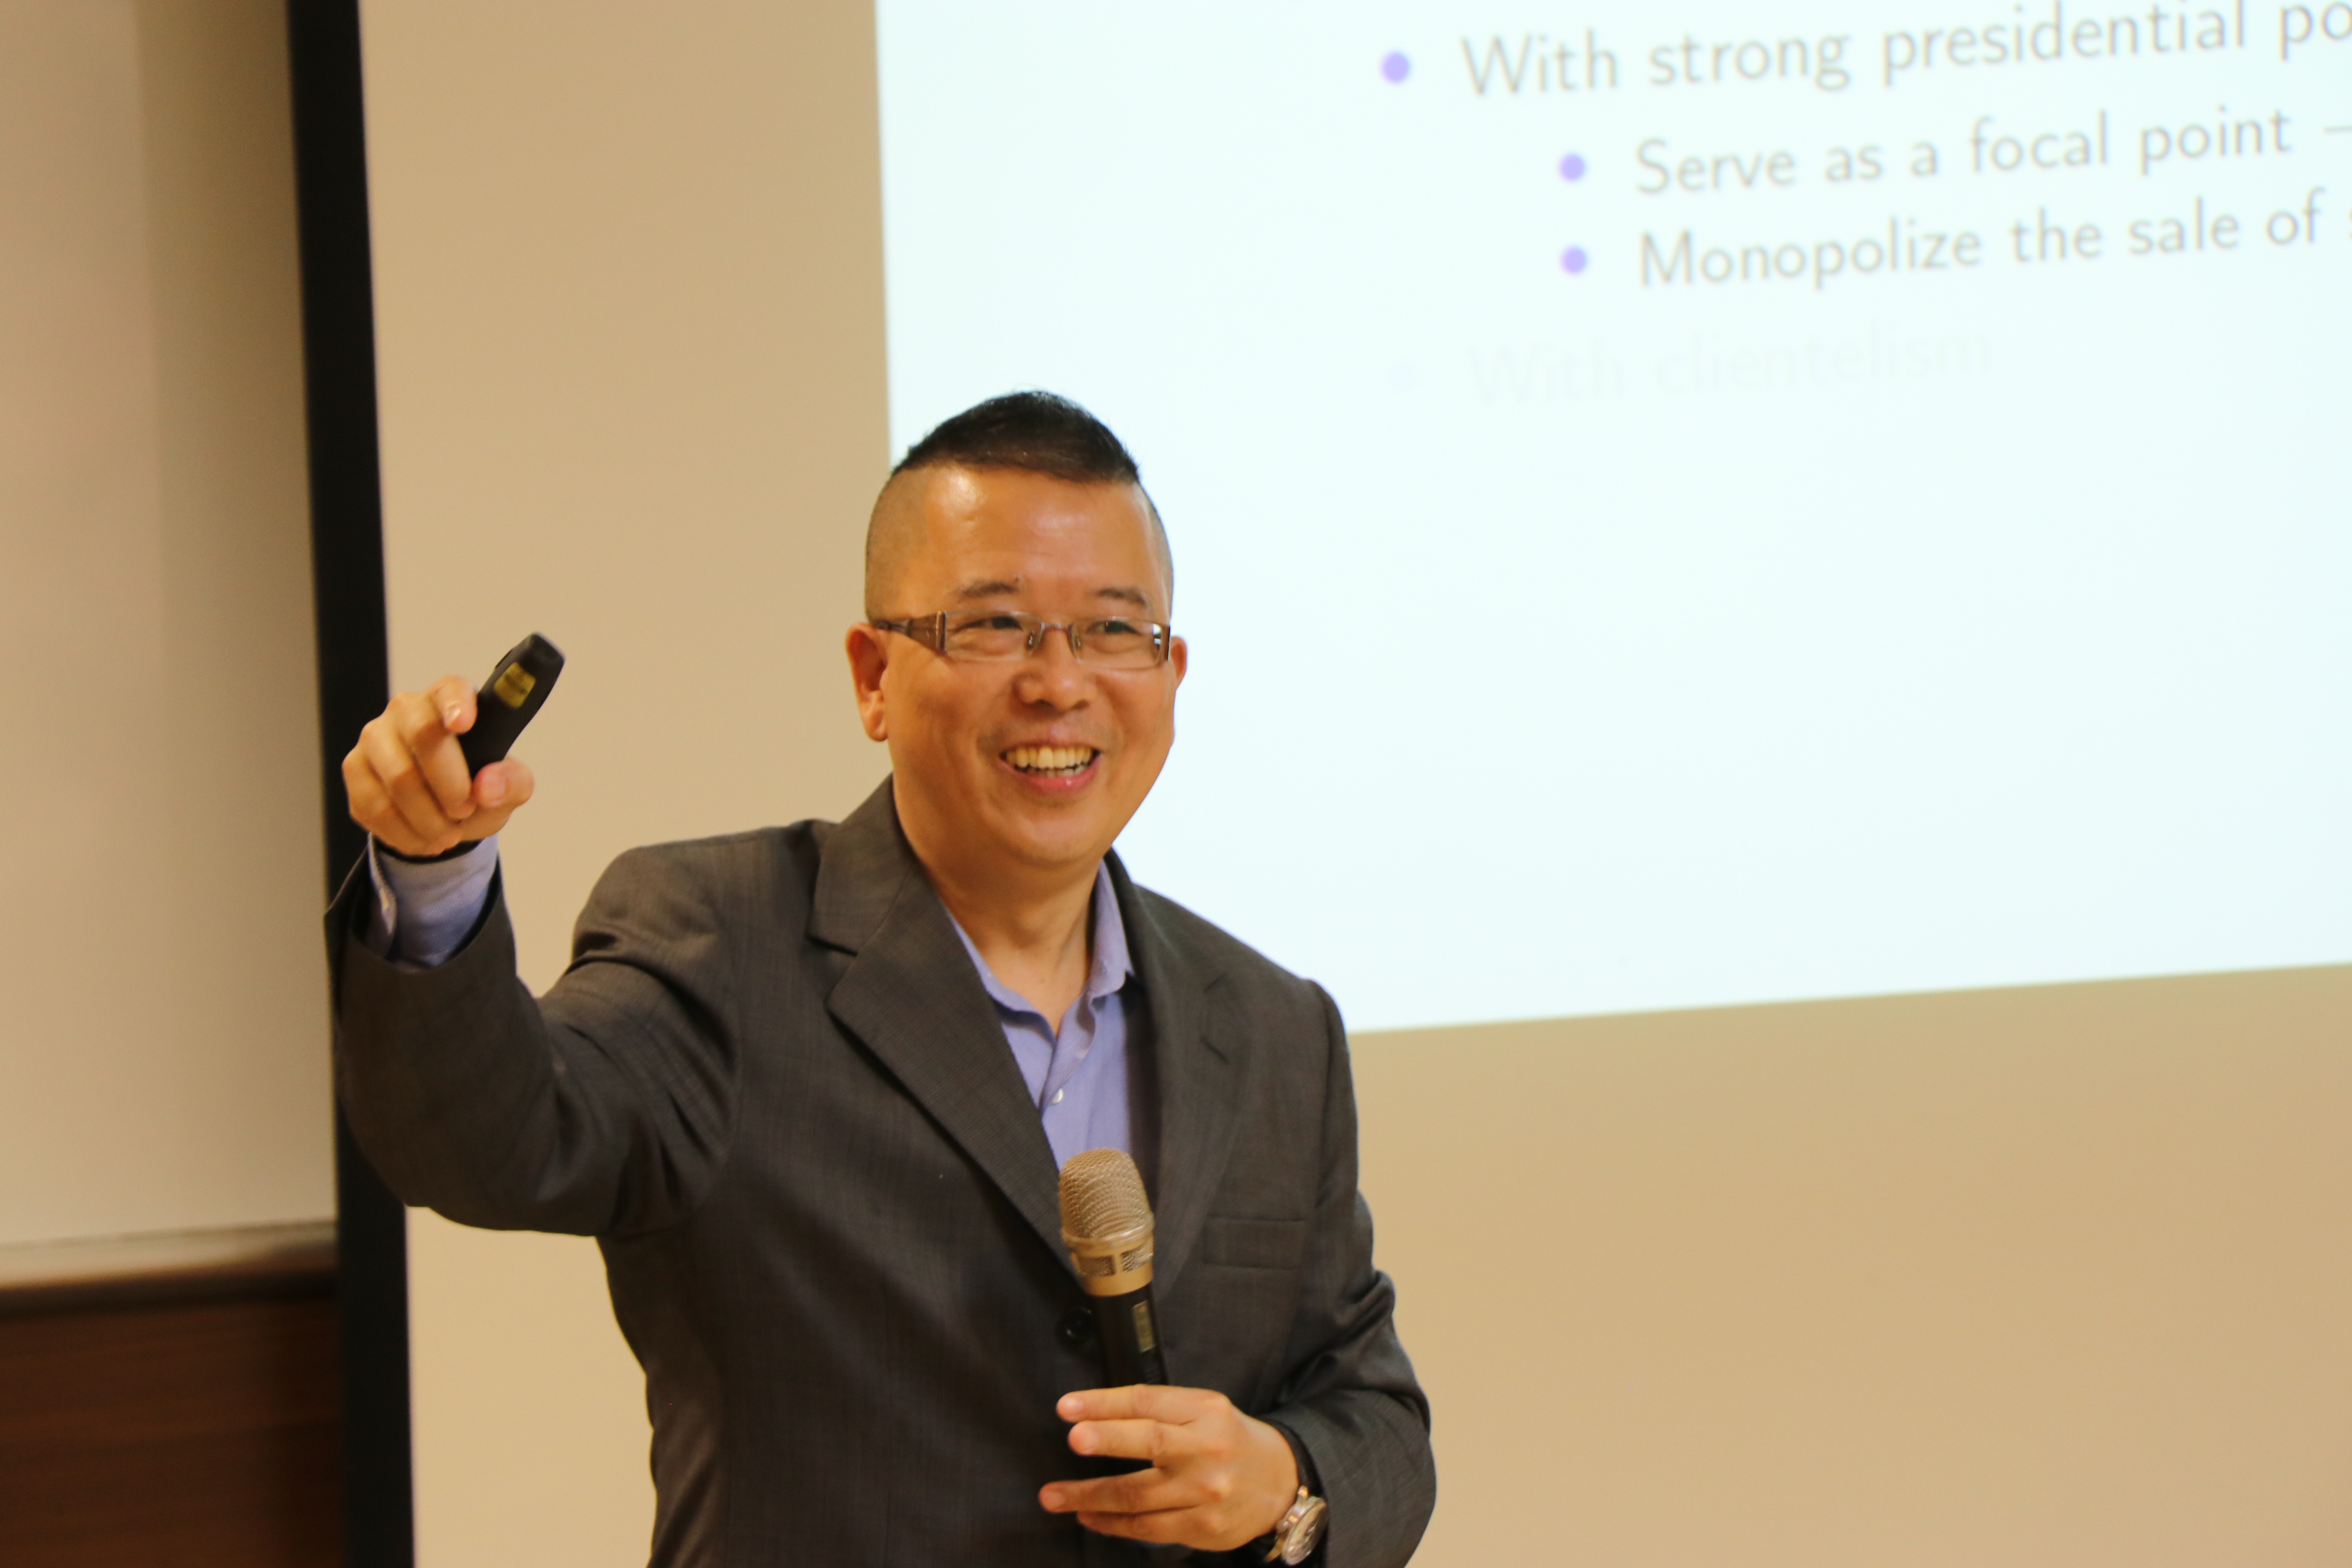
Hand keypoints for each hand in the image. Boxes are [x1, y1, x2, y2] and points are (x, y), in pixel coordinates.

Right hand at [342, 675, 535, 857]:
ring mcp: (375, 737)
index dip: (456, 704)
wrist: (445, 810)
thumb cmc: (478, 782)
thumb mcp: (510, 786)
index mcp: (450, 698)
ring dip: (428, 818)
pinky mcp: (355, 769)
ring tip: (449, 835)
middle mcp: (406, 709)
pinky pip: (373, 805)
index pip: (451, 690)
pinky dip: (404, 832)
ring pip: (397, 778)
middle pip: (422, 736)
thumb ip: (512, 782)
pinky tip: (424, 839)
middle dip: (449, 784)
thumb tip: (487, 786)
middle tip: (466, 810)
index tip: (464, 724)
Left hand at [1039, 1385, 1298, 1551]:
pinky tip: (1089, 1517)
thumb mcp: (1203, 1410)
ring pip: (1139, 1495)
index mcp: (1205, 1411)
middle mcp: (1207, 1449)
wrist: (1280, 1483)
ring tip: (1054, 1496)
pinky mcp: (1203, 1528)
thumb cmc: (1228, 1441)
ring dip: (1090, 1496)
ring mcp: (1206, 1492)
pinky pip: (1147, 1528)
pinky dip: (1112, 1524)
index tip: (1068, 1407)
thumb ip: (1158, 1410)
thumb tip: (1094, 1414)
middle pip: (1150, 1442)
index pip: (1148, 1401)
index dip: (1105, 1403)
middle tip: (1073, 1439)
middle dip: (1108, 1439)